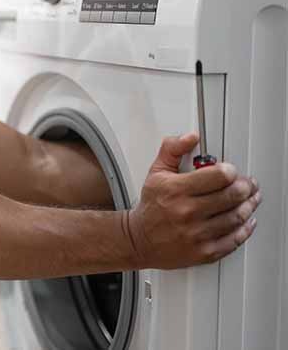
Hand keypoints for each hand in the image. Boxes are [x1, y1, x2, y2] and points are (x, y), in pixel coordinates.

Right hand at [126, 132, 260, 269]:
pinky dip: (245, 229)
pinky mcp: (204, 251)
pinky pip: (235, 239)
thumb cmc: (151, 207)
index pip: (219, 175)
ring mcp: (197, 233)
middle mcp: (187, 212)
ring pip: (237, 216)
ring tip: (250, 199)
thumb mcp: (156, 172)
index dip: (230, 170)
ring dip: (249, 205)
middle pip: (233, 195)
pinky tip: (246, 221)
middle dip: (245, 187)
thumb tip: (191, 138)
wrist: (139, 240)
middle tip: (246, 184)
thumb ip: (173, 150)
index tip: (230, 170)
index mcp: (176, 190)